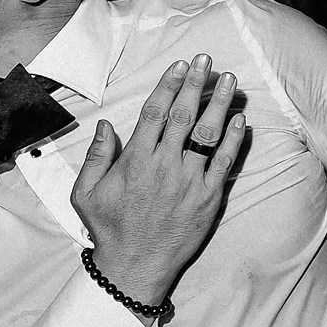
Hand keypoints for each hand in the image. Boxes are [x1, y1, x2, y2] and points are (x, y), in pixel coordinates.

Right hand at [70, 56, 247, 308]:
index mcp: (136, 160)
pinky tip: (240, 119)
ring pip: (208, 134)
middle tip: (206, 61)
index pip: (155, 113)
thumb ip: (96, 156)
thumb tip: (105, 125)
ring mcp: (190, 181)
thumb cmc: (109, 229)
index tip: (178, 65)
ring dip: (219, 104)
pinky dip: (234, 139)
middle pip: (184, 115)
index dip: (168, 85)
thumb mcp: (86, 192)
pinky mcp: (209, 198)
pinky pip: (224, 163)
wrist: (136, 266)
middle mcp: (164, 166)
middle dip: (195, 84)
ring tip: (230, 81)